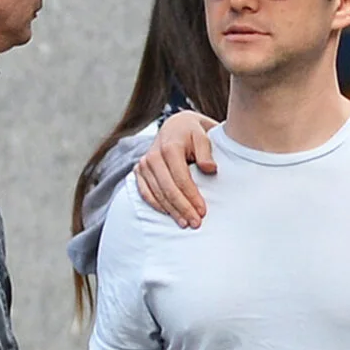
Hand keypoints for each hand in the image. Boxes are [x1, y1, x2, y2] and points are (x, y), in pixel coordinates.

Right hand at [134, 110, 216, 228]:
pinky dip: (157, 205)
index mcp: (170, 147)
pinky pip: (145, 193)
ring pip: (156, 194)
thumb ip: (206, 152)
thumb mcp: (203, 136)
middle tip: (195, 223)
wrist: (176, 125)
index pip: (181, 179)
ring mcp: (144, 164)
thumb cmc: (193, 133)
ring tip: (184, 223)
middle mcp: (153, 156)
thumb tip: (210, 168)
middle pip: (168, 189)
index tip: (203, 211)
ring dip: (171, 211)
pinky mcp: (139, 171)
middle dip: (182, 208)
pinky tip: (169, 215)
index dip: (192, 197)